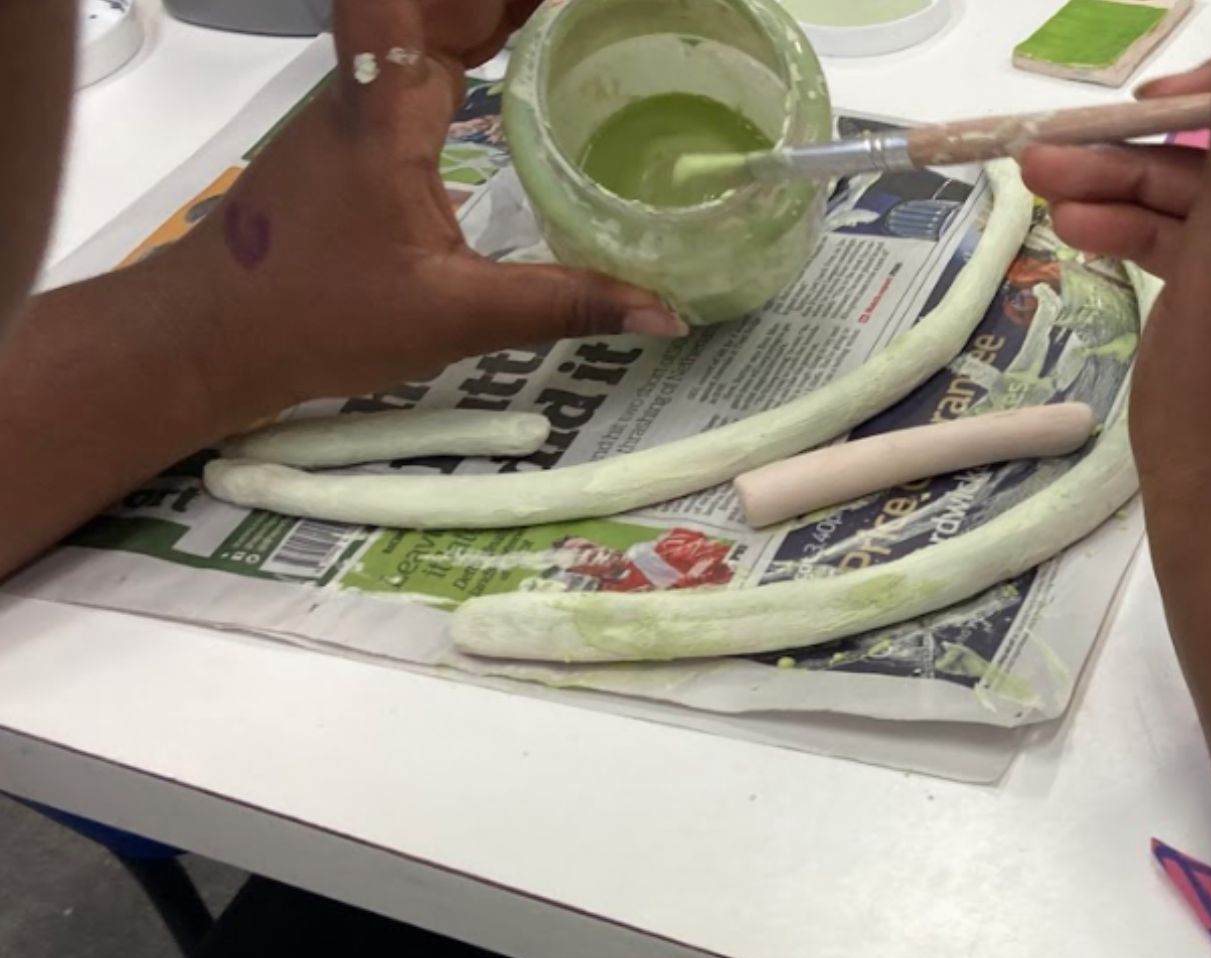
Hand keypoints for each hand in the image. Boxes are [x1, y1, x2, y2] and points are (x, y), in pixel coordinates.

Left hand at [153, 0, 681, 420]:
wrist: (210, 335)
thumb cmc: (314, 317)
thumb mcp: (452, 316)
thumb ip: (561, 305)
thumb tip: (664, 311)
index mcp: (386, 113)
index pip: (415, 5)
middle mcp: (369, 92)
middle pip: (438, 1)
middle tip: (596, 7)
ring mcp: (360, 108)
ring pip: (430, 21)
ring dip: (494, 8)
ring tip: (572, 13)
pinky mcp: (361, 133)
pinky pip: (424, 56)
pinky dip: (476, 36)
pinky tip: (520, 44)